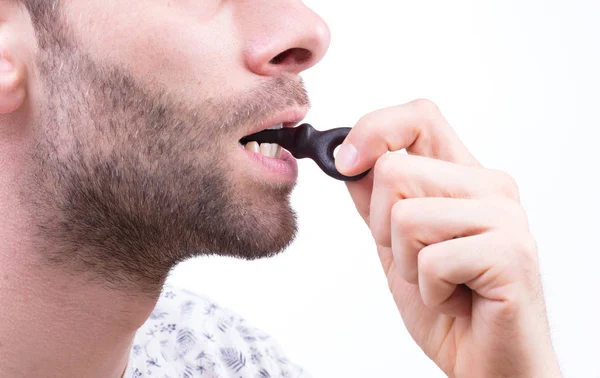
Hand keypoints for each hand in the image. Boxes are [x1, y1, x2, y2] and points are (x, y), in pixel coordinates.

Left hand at [335, 99, 561, 377]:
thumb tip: (347, 158)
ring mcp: (504, 218)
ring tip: (440, 282)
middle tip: (416, 260)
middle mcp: (489, 187)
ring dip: (407, 264)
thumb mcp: (396, 245)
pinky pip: (431, 259)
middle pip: (395, 170)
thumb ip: (376, 200)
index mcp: (463, 176)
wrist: (486, 363)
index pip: (418, 116)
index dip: (374, 130)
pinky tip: (457, 301)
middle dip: (383, 228)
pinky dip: (429, 292)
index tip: (345, 162)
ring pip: (406, 215)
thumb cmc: (448, 304)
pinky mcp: (510, 253)